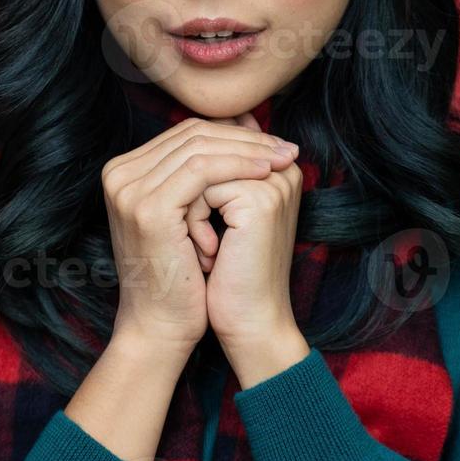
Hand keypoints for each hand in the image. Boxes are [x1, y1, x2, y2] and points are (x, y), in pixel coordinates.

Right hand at [100, 116, 298, 352]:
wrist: (161, 325)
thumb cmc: (182, 275)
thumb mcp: (189, 214)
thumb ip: (204, 173)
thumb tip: (246, 123)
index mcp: (123, 172)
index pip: (185, 134)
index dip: (234, 134)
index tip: (274, 144)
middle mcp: (117, 175)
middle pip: (191, 134)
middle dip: (246, 139)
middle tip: (286, 148)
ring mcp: (129, 189)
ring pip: (199, 148)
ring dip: (248, 151)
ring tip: (283, 160)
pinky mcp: (148, 207)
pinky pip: (202, 170)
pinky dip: (238, 167)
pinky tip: (266, 173)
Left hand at [203, 112, 310, 385]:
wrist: (248, 323)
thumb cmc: (229, 274)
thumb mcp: (216, 215)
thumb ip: (207, 175)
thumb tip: (179, 143)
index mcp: (275, 165)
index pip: (212, 138)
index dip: (185, 175)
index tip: (189, 219)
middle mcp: (280, 166)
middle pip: (204, 148)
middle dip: (184, 191)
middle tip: (189, 234)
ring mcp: (272, 180)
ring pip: (198, 169)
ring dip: (187, 209)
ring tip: (197, 246)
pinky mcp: (261, 199)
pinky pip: (201, 190)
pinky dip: (192, 223)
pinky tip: (208, 255)